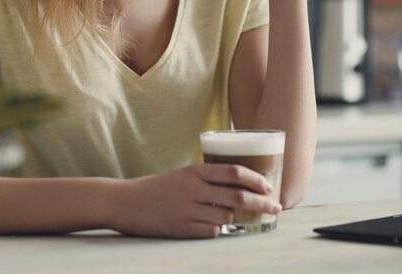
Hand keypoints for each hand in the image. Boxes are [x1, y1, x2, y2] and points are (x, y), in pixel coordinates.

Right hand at [108, 164, 280, 238]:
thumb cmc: (158, 187)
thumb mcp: (183, 175)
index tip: (269, 186)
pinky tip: (215, 225)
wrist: (126, 201)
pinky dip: (218, 229)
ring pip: (227, 215)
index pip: (233, 171)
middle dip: (261, 202)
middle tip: (276, 207)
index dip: (255, 179)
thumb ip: (207, 178)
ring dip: (238, 217)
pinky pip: (212, 231)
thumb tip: (238, 186)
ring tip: (243, 217)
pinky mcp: (182, 228)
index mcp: (195, 170)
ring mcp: (188, 209)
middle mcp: (194, 188)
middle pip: (237, 195)